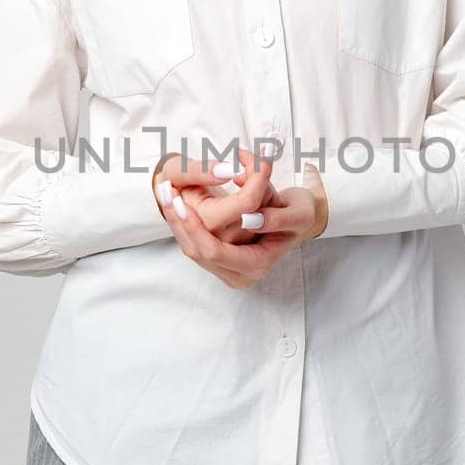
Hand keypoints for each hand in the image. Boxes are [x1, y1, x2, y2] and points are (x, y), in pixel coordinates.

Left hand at [154, 149, 327, 289]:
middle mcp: (238, 274)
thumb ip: (276, 218)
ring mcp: (226, 267)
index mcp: (256, 265)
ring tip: (165, 190)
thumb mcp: (298, 213)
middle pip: (197, 251)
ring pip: (190, 246)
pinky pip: (194, 241)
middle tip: (166, 190)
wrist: (299, 217)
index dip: (197, 228)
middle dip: (179, 221)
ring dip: (176, 219)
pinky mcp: (219, 256)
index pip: (216, 252)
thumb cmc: (300, 214)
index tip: (182, 201)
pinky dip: (182, 221)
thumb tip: (250, 218)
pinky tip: (173, 199)